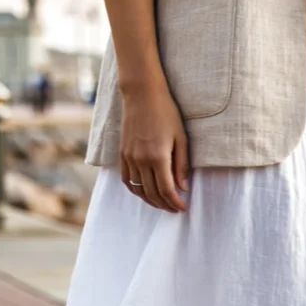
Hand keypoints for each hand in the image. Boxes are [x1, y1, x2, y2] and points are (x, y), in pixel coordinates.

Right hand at [119, 79, 190, 211]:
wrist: (142, 95)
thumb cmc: (166, 113)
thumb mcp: (180, 137)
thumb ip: (181, 164)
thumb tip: (183, 187)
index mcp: (158, 157)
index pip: (167, 190)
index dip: (175, 202)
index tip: (183, 207)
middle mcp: (141, 160)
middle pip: (152, 193)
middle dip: (165, 205)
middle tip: (175, 209)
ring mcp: (129, 158)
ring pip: (138, 189)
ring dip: (150, 200)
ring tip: (162, 204)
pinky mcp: (122, 154)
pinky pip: (127, 179)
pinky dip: (136, 190)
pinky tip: (144, 192)